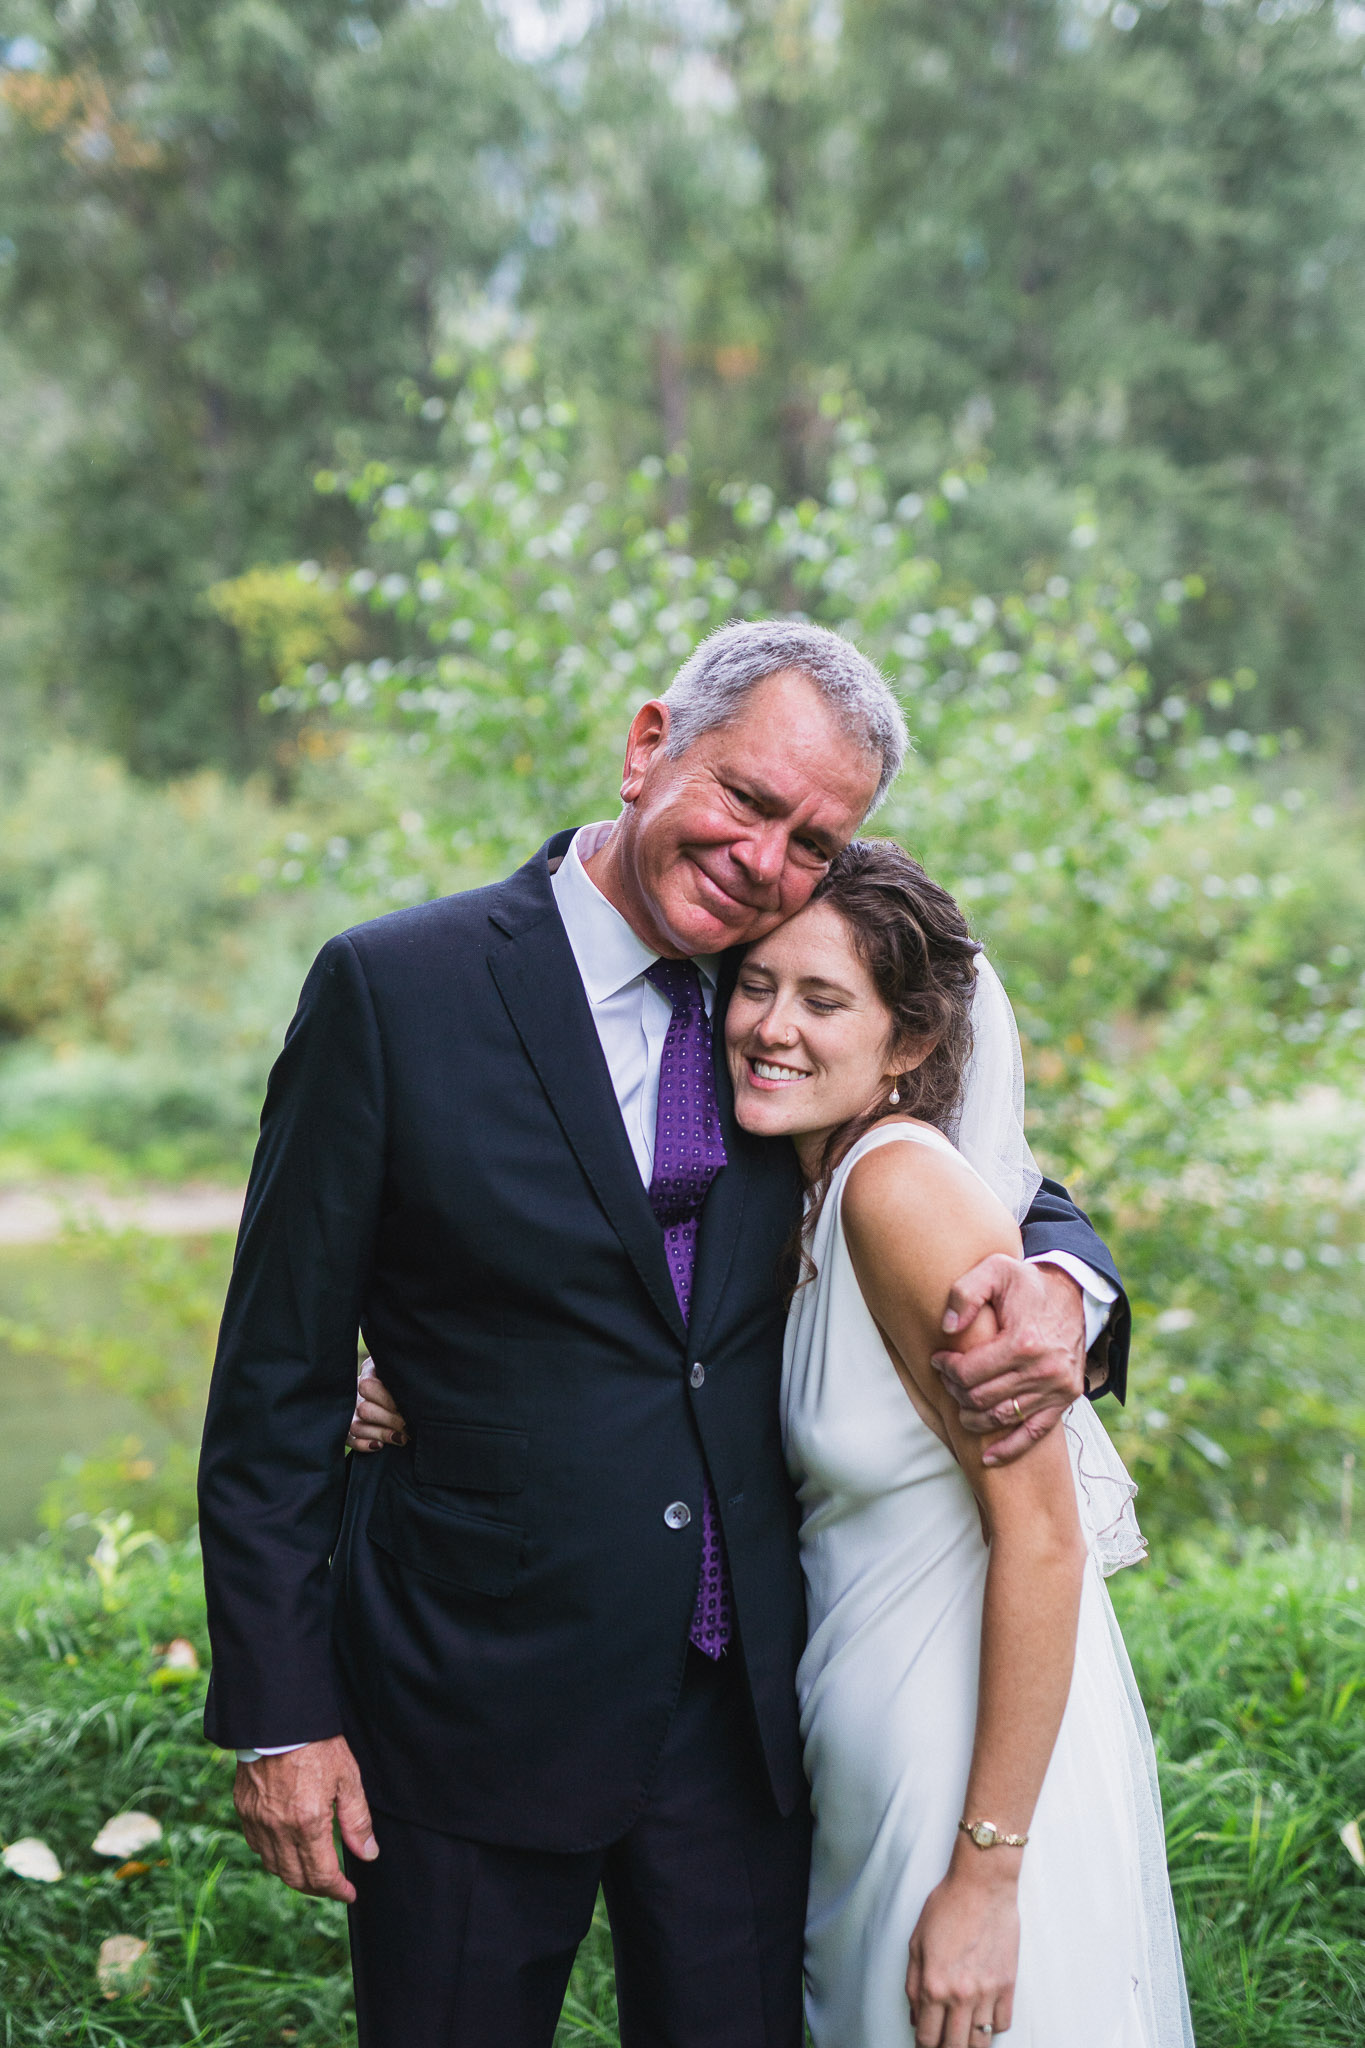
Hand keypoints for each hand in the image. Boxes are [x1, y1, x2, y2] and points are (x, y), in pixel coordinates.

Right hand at [234, 1736, 377, 1902]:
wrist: (279, 1719)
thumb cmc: (318, 1744)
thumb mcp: (348, 1778)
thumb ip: (356, 1820)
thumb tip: (367, 1854)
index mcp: (307, 1823)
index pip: (321, 1875)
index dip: (337, 1890)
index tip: (350, 1893)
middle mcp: (278, 1829)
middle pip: (295, 1878)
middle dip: (317, 1888)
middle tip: (333, 1885)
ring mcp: (257, 1821)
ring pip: (274, 1866)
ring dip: (294, 1875)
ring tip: (313, 1870)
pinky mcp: (244, 1810)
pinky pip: (257, 1846)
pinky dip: (273, 1855)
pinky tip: (287, 1848)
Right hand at [347, 1357, 408, 1451]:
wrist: (400, 1390)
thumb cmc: (404, 1380)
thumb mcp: (402, 1372)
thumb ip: (402, 1377)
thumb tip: (412, 1392)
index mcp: (369, 1372)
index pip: (368, 1386)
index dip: (386, 1400)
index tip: (404, 1408)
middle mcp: (356, 1392)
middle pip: (364, 1408)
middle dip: (389, 1420)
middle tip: (407, 1426)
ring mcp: (350, 1412)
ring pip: (356, 1426)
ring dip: (381, 1434)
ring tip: (402, 1438)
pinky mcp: (348, 1430)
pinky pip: (350, 1440)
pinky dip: (363, 1444)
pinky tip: (380, 1446)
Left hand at [906, 1860, 1018, 2046]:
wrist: (982, 1886)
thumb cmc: (948, 1907)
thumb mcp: (916, 1943)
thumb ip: (913, 1985)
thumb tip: (916, 2017)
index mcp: (933, 1985)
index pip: (928, 2037)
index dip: (925, 2045)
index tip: (926, 2043)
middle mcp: (960, 1995)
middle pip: (955, 2046)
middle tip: (945, 2043)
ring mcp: (987, 1992)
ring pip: (980, 2042)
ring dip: (970, 2044)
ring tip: (964, 2037)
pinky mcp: (1008, 1985)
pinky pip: (1002, 2024)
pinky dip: (992, 2027)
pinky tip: (984, 2018)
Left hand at [931, 1259, 1084, 1465]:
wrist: (1074, 1292)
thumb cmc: (1028, 1283)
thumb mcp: (995, 1270)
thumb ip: (965, 1294)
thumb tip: (947, 1329)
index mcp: (1023, 1342)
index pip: (969, 1372)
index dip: (945, 1369)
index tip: (937, 1360)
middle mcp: (1043, 1370)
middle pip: (981, 1398)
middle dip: (955, 1391)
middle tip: (947, 1379)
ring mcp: (1057, 1388)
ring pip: (1001, 1417)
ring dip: (973, 1417)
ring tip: (960, 1405)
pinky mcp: (1066, 1398)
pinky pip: (1035, 1432)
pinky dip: (1010, 1448)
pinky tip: (987, 1458)